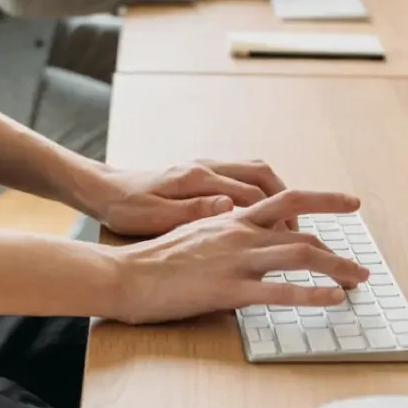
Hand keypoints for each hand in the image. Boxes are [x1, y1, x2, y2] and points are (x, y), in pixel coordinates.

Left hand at [94, 159, 291, 237]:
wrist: (102, 189)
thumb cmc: (125, 207)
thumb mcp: (153, 214)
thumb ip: (193, 211)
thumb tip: (230, 206)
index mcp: (197, 178)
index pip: (250, 194)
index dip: (275, 217)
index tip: (294, 239)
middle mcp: (206, 167)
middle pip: (263, 175)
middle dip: (290, 199)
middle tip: (304, 228)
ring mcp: (205, 168)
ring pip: (256, 172)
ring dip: (278, 193)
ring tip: (292, 222)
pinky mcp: (201, 175)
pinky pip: (243, 177)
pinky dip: (262, 193)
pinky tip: (265, 215)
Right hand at [110, 190, 367, 324]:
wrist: (125, 274)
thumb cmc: (153, 259)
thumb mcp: (193, 233)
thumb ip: (222, 231)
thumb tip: (243, 228)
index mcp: (231, 218)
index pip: (286, 199)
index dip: (323, 200)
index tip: (348, 202)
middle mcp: (239, 233)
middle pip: (302, 230)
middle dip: (338, 247)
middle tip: (361, 265)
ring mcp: (236, 260)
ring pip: (300, 255)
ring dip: (337, 267)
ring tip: (358, 281)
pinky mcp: (228, 289)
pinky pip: (279, 291)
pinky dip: (313, 294)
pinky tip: (333, 300)